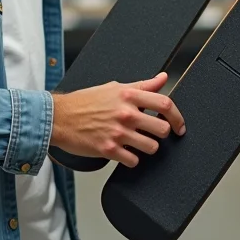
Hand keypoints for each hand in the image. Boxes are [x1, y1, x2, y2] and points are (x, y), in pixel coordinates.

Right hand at [50, 72, 185, 167]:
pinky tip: (125, 152)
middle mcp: (125, 113)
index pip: (165, 104)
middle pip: (162, 128)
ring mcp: (118, 133)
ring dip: (148, 147)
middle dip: (162, 133)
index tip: (179, 125)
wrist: (59, 117)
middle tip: (154, 134)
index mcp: (128, 95)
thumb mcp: (114, 87)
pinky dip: (132, 159)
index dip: (178, 116)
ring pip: (151, 147)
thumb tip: (163, 79)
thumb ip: (142, 85)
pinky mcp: (109, 150)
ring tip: (138, 143)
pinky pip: (134, 161)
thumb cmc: (85, 102)